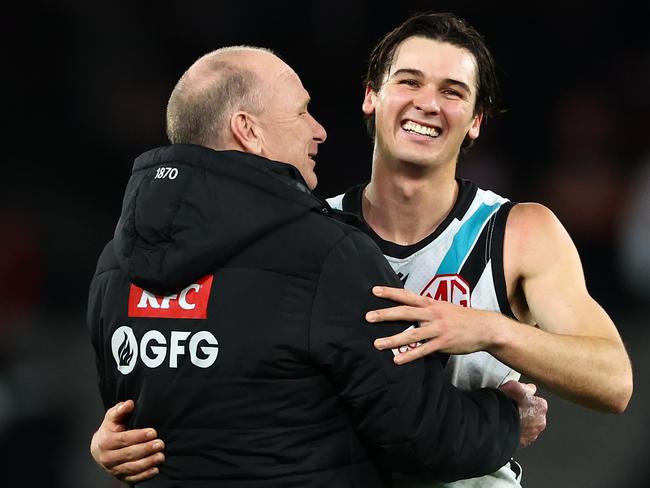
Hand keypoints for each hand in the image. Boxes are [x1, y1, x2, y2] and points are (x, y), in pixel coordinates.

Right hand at [90, 400, 164, 482]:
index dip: (139, 436)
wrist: (99, 449)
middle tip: (160, 444)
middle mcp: (107, 458)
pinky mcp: (120, 477)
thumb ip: (120, 410)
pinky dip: (145, 475)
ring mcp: (113, 469)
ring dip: (148, 463)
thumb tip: (129, 403)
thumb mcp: (112, 418)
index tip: (153, 432)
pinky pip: (133, 478)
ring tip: (161, 456)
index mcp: (105, 442)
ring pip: (132, 468)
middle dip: (146, 449)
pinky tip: (155, 469)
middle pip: (129, 454)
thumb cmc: (109, 430)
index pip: (124, 439)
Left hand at [367, 286, 498, 363]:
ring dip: (393, 339)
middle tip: (368, 317)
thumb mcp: (444, 307)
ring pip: (412, 334)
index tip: (374, 290)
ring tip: (377, 344)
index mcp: (432, 304)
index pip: (408, 296)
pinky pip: (423, 350)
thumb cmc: (463, 318)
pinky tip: (397, 360)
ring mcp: (438, 329)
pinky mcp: (443, 344)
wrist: (485, 327)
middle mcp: (433, 314)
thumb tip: (411, 309)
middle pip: (405, 312)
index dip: (391, 293)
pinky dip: (409, 356)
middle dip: (385, 314)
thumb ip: (427, 308)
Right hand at [498, 381, 547, 447]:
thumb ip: (527, 387)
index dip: (526, 400)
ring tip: (509, 418)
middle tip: (513, 409)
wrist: (497, 421)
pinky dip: (517, 431)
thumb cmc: (506, 403)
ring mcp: (533, 433)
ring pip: (529, 426)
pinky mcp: (525, 442)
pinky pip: (522, 435)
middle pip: (534, 415)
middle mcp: (540, 421)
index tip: (519, 400)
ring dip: (522, 423)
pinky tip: (508, 426)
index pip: (537, 401)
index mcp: (541, 406)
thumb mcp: (515, 386)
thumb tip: (531, 388)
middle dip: (526, 413)